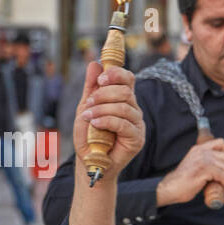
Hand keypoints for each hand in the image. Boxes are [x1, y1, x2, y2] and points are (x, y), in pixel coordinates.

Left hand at [74, 61, 143, 179]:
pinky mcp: (137, 139)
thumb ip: (91, 88)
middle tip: (90, 102)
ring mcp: (137, 124)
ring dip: (102, 109)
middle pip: (126, 91)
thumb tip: (94, 64)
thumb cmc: (89, 135)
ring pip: (125, 107)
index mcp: (123, 99)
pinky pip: (124, 124)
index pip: (128, 79)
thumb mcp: (86, 107)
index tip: (100, 79)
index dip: (116, 74)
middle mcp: (133, 109)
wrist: (89, 161)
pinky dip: (107, 121)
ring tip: (88, 116)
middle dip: (105, 94)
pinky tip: (95, 123)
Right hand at [157, 138, 223, 206]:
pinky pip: (222, 175)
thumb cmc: (182, 181)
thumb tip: (221, 166)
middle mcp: (201, 152)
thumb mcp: (193, 164)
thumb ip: (204, 160)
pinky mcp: (204, 170)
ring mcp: (203, 160)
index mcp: (198, 149)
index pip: (221, 142)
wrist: (170, 188)